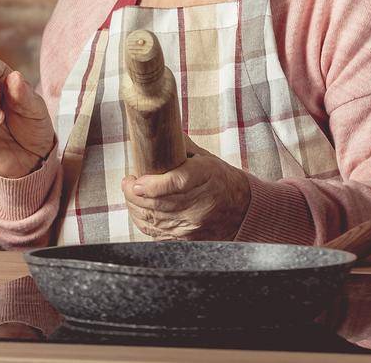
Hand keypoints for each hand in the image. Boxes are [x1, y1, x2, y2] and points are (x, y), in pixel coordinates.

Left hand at [122, 147, 251, 240]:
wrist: (243, 210)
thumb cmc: (220, 180)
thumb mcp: (204, 157)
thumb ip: (179, 146)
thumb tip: (154, 131)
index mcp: (206, 177)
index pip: (175, 184)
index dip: (151, 185)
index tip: (134, 180)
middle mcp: (200, 205)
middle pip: (159, 204)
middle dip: (133, 194)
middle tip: (128, 183)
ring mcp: (193, 225)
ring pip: (154, 220)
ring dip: (135, 207)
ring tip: (131, 194)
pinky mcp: (188, 239)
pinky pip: (157, 233)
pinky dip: (143, 221)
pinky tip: (140, 210)